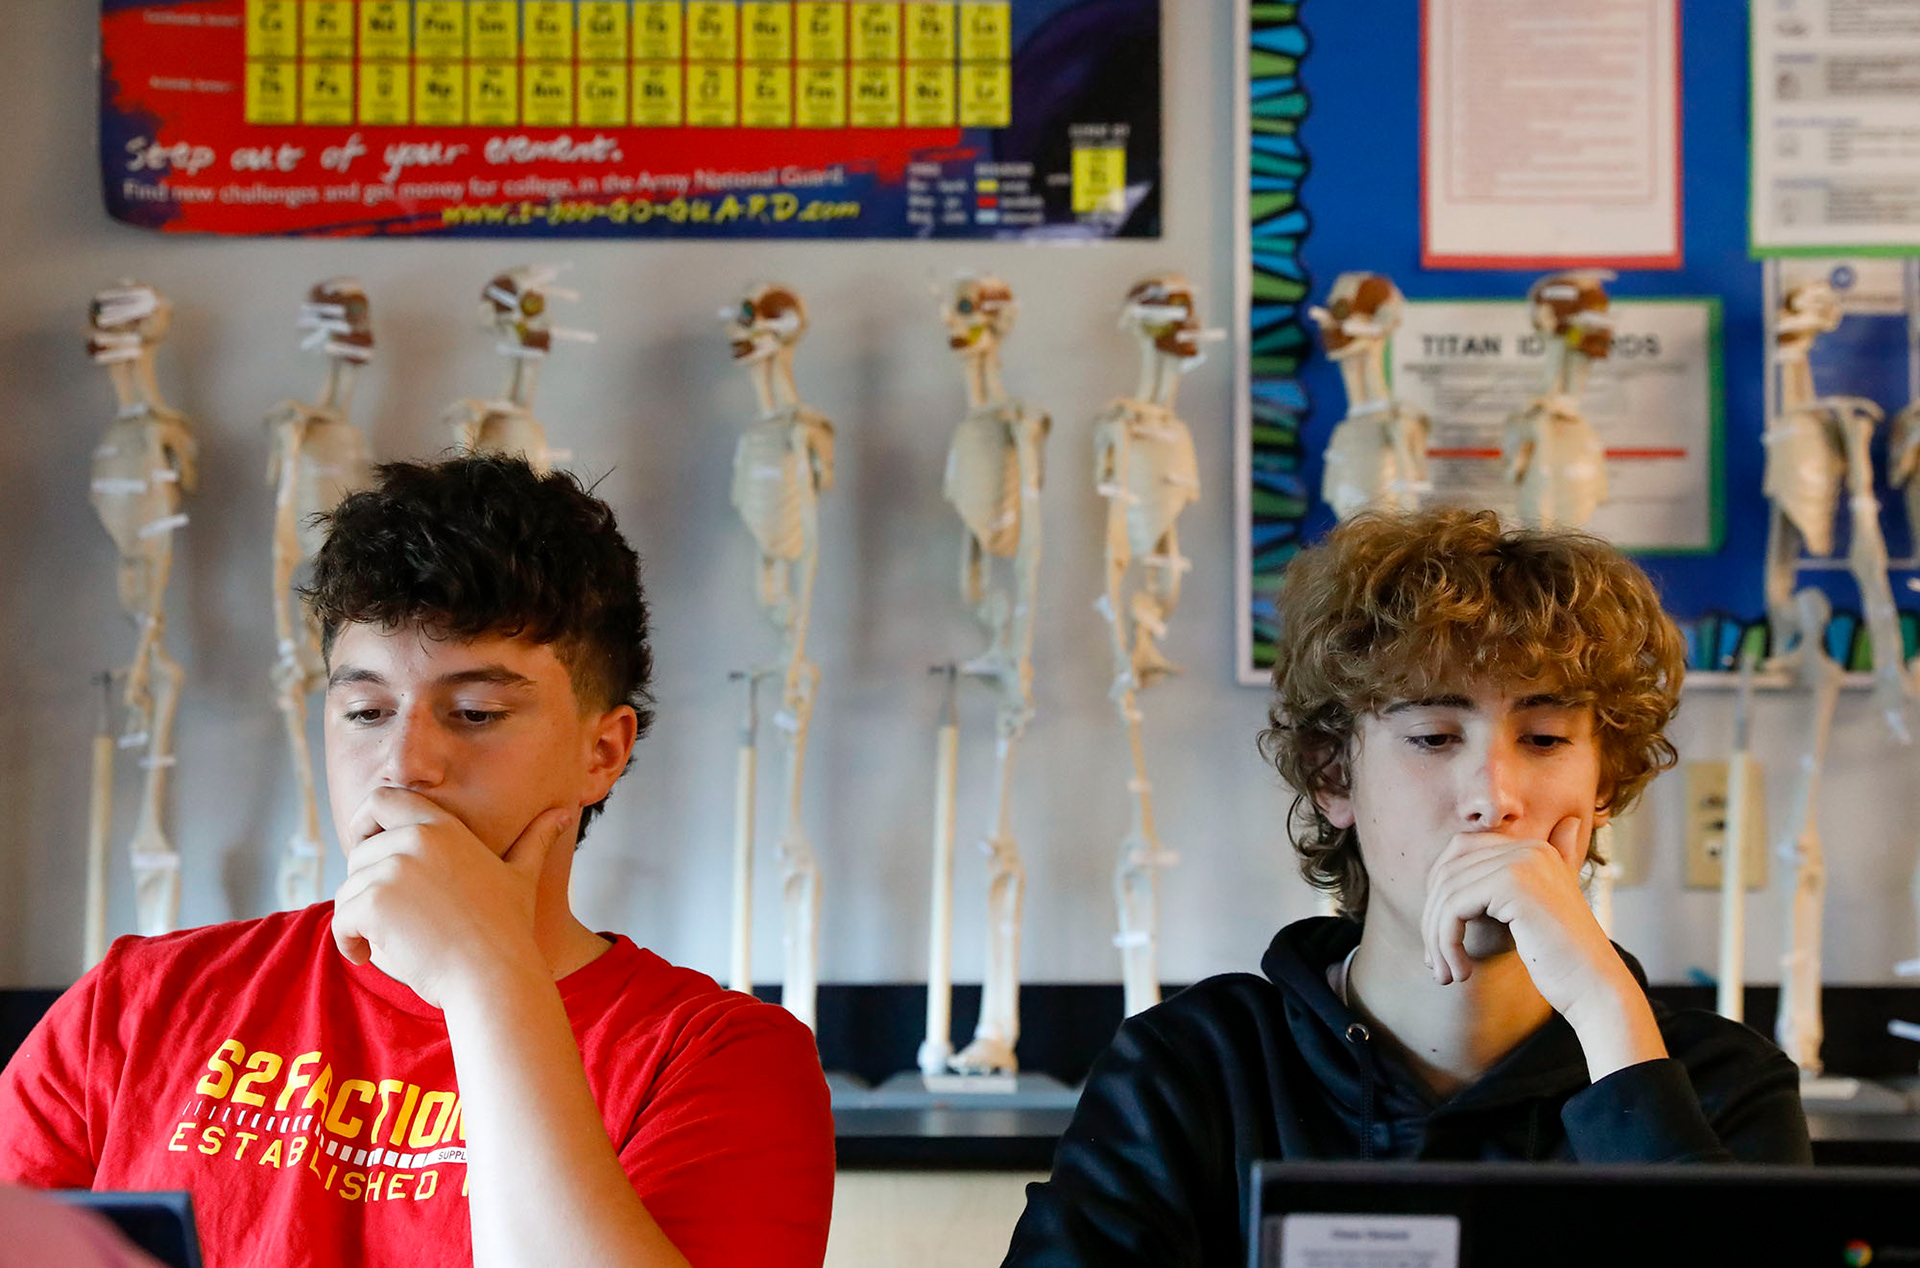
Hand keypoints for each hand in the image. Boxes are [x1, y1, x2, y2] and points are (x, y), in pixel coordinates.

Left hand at [332, 787, 572, 1007]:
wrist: (494, 975)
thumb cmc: (508, 931)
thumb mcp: (521, 877)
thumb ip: (536, 840)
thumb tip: (564, 814)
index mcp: (443, 827)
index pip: (381, 799)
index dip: (364, 822)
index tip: (367, 854)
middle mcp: (415, 839)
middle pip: (359, 852)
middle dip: (363, 886)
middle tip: (384, 918)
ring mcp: (393, 869)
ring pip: (348, 888)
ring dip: (355, 918)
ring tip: (377, 943)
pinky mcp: (375, 902)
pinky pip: (341, 917)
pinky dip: (346, 940)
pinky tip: (365, 955)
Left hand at [1422, 817, 1668, 1081]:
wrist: (1596, 991)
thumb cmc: (1561, 962)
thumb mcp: (1530, 916)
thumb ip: (1509, 891)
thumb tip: (1479, 884)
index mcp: (1534, 850)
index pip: (1460, 853)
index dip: (1440, 895)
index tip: (1439, 937)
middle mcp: (1530, 848)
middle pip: (1448, 870)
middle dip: (1433, 918)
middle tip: (1435, 961)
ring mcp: (1522, 862)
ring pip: (1447, 892)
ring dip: (1436, 938)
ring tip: (1444, 973)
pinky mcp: (1513, 884)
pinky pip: (1454, 908)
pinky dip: (1446, 942)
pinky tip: (1461, 972)